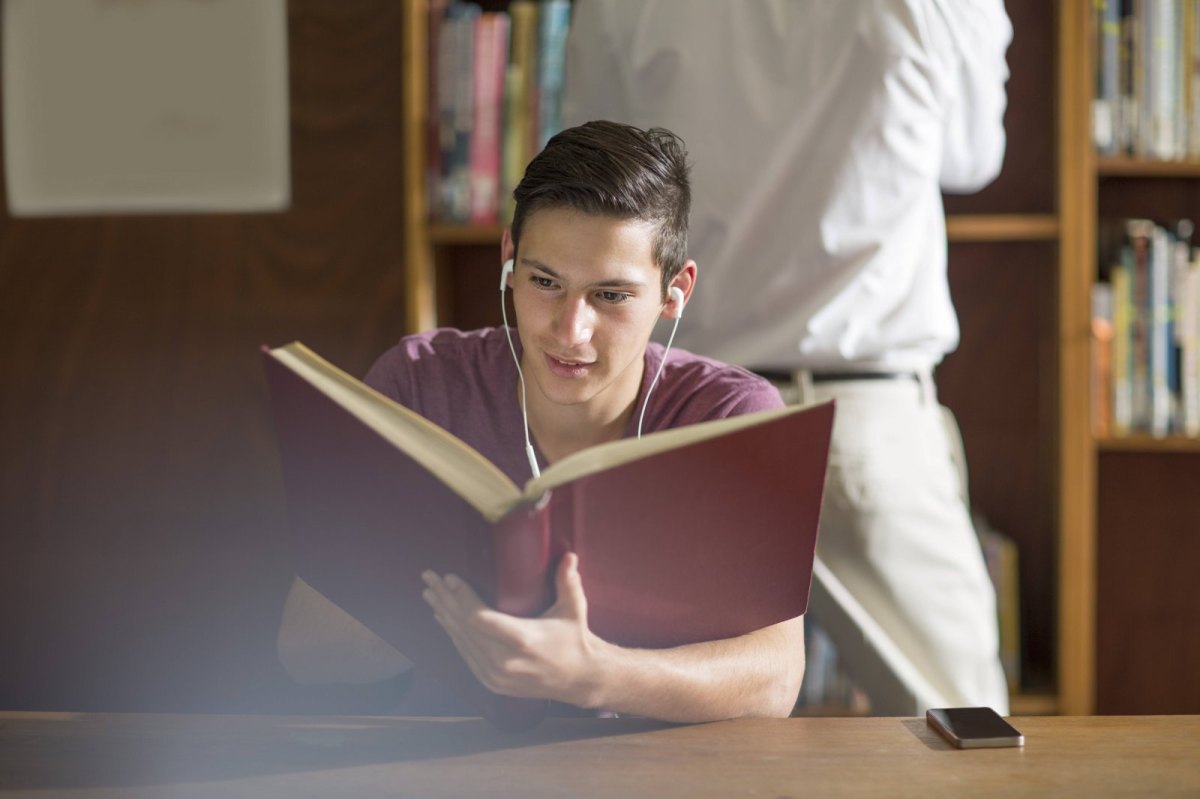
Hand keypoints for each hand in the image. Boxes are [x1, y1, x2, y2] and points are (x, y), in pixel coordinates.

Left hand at [421, 553, 605, 706]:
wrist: (579, 679)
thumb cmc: (574, 639)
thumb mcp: (574, 609)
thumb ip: (568, 582)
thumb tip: (569, 555)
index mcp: (523, 640)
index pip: (480, 618)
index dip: (462, 597)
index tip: (450, 578)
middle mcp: (505, 661)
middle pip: (464, 627)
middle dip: (445, 600)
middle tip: (429, 579)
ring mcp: (496, 675)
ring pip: (461, 641)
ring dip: (444, 616)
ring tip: (431, 594)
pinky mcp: (492, 682)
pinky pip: (466, 655)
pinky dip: (453, 635)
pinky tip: (443, 619)